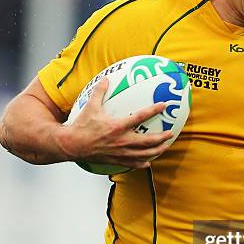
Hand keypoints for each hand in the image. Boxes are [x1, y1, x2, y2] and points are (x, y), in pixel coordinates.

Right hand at [57, 78, 173, 168]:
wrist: (72, 145)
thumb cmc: (81, 126)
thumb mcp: (90, 106)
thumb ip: (100, 92)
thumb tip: (106, 79)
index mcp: (117, 126)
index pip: (140, 117)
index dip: (153, 110)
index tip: (163, 105)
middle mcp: (122, 141)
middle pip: (148, 141)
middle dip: (162, 137)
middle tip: (171, 133)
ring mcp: (120, 153)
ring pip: (144, 154)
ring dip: (157, 151)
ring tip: (165, 146)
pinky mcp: (116, 160)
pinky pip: (133, 164)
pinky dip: (143, 163)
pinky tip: (148, 161)